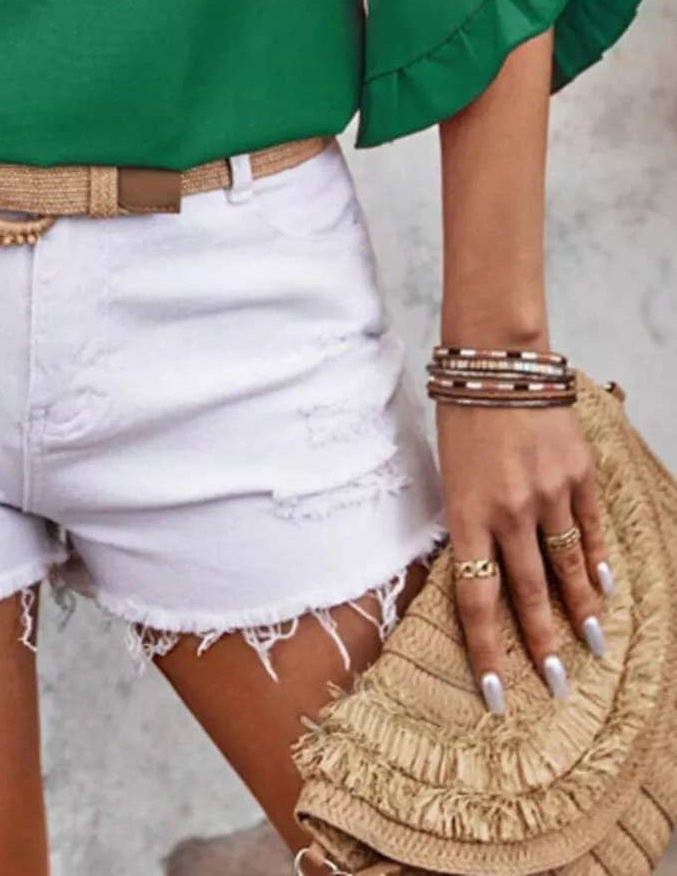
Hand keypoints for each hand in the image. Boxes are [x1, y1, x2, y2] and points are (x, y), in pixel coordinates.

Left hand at [438, 402, 612, 712]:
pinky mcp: (577, 475)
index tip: (496, 694)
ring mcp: (548, 494)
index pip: (476, 600)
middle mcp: (509, 511)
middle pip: (528, 594)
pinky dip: (598, 561)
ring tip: (591, 647)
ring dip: (579, 612)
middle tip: (556, 687)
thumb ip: (470, 521)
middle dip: (542, 646)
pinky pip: (590, 530)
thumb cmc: (460, 415)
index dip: (487, 652)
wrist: (495, 358)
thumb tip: (486, 571)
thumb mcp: (448, 472)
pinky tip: (604, 588)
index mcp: (466, 513)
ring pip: (567, 568)